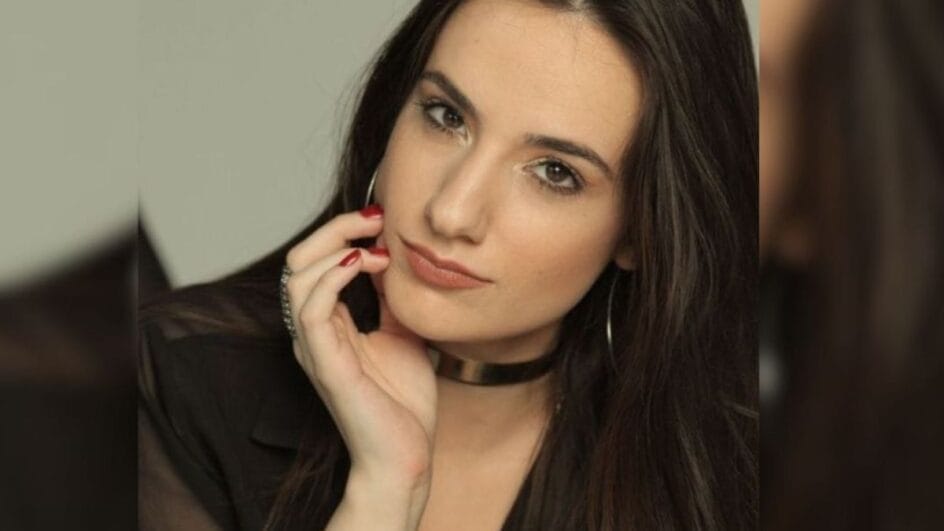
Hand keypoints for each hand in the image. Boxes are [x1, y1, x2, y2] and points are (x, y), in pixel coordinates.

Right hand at [284, 206, 436, 493]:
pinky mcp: (325, 363)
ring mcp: (315, 348)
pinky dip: (334, 276)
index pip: (314, 262)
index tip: (382, 219)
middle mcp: (312, 332)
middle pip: (299, 261)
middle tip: (375, 219)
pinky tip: (364, 265)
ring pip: (298, 277)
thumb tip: (398, 259)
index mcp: (327, 325)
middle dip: (334, 228)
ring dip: (336, 248)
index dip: (342, 232)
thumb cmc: (403, 402)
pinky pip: (311, 309)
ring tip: (376, 246)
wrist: (406, 454)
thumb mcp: (403, 333)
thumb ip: (393, 299)